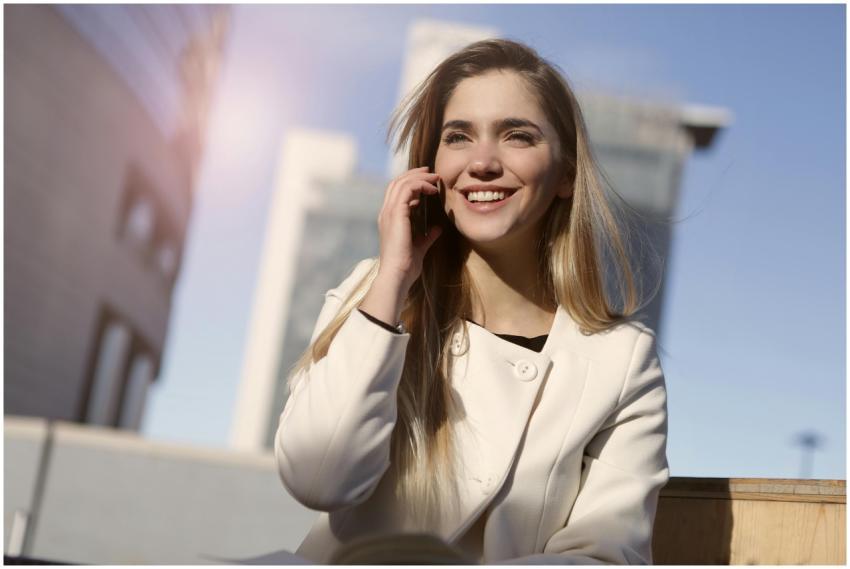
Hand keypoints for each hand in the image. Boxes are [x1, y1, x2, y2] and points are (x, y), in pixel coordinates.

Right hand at [376, 166, 442, 291]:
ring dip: (419, 177)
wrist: (398, 274)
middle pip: (397, 182)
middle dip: (414, 174)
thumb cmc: (406, 266)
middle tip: (430, 172)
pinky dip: (420, 185)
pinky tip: (432, 190)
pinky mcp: (396, 214)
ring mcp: (389, 212)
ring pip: (401, 182)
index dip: (411, 183)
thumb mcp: (420, 247)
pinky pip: (408, 189)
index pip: (396, 192)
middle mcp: (386, 213)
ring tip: (434, 178)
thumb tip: (437, 228)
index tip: (427, 182)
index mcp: (389, 219)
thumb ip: (427, 236)